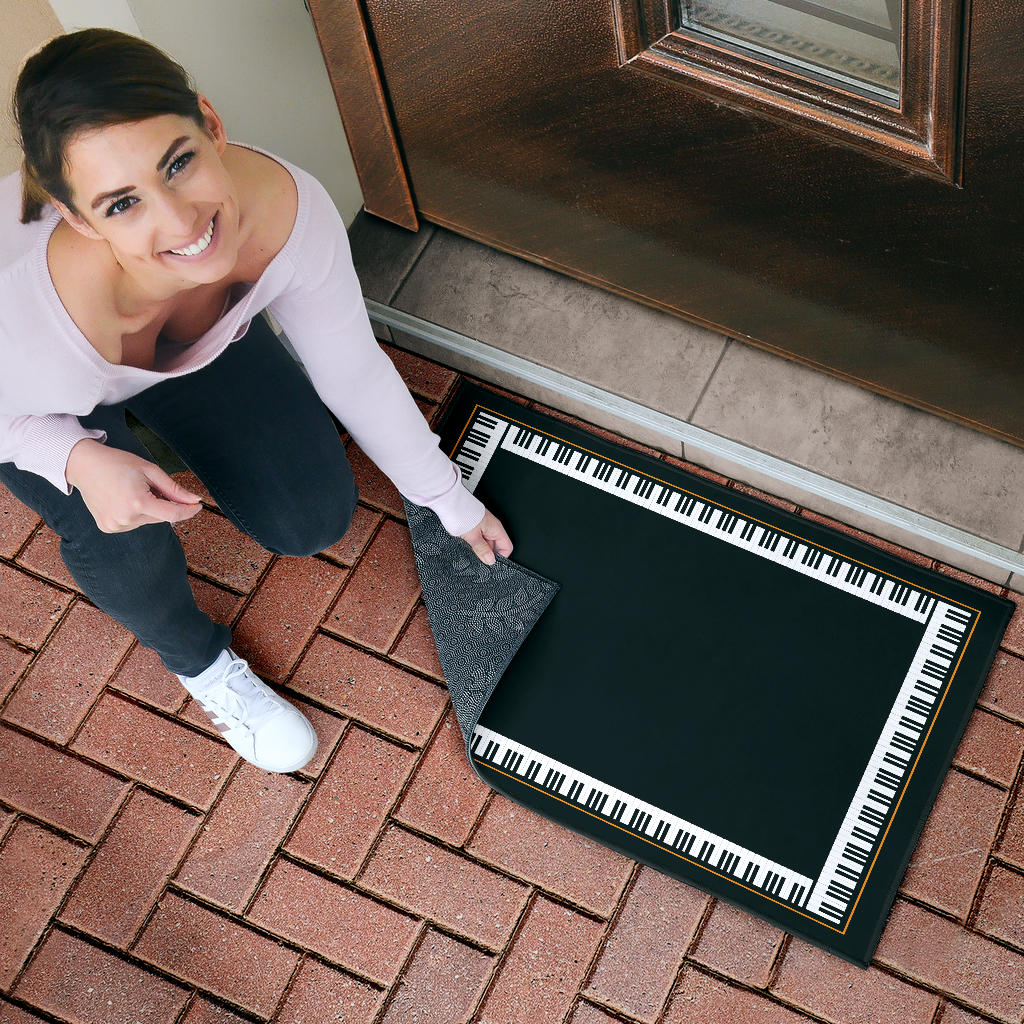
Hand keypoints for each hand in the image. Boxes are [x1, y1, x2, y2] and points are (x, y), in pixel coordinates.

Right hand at [66, 438, 202, 532]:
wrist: (84, 466)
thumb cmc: (117, 464)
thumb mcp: (150, 470)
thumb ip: (174, 489)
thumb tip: (194, 500)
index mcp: (137, 502)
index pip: (173, 514)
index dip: (188, 511)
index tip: (198, 506)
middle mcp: (125, 518)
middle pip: (160, 517)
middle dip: (163, 504)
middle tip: (150, 486)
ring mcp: (115, 525)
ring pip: (147, 521)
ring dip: (149, 509)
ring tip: (132, 491)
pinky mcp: (108, 528)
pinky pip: (133, 523)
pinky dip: (135, 514)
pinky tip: (123, 499)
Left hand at [459, 508, 512, 564]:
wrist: (449, 501)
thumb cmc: (462, 513)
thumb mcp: (472, 537)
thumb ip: (482, 549)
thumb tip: (490, 560)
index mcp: (496, 528)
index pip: (507, 547)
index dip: (500, 557)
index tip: (490, 563)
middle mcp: (491, 526)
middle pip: (495, 546)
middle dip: (486, 553)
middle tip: (476, 557)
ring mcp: (482, 525)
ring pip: (485, 541)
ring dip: (478, 547)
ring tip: (468, 548)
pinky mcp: (474, 524)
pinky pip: (477, 536)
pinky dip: (472, 542)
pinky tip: (465, 543)